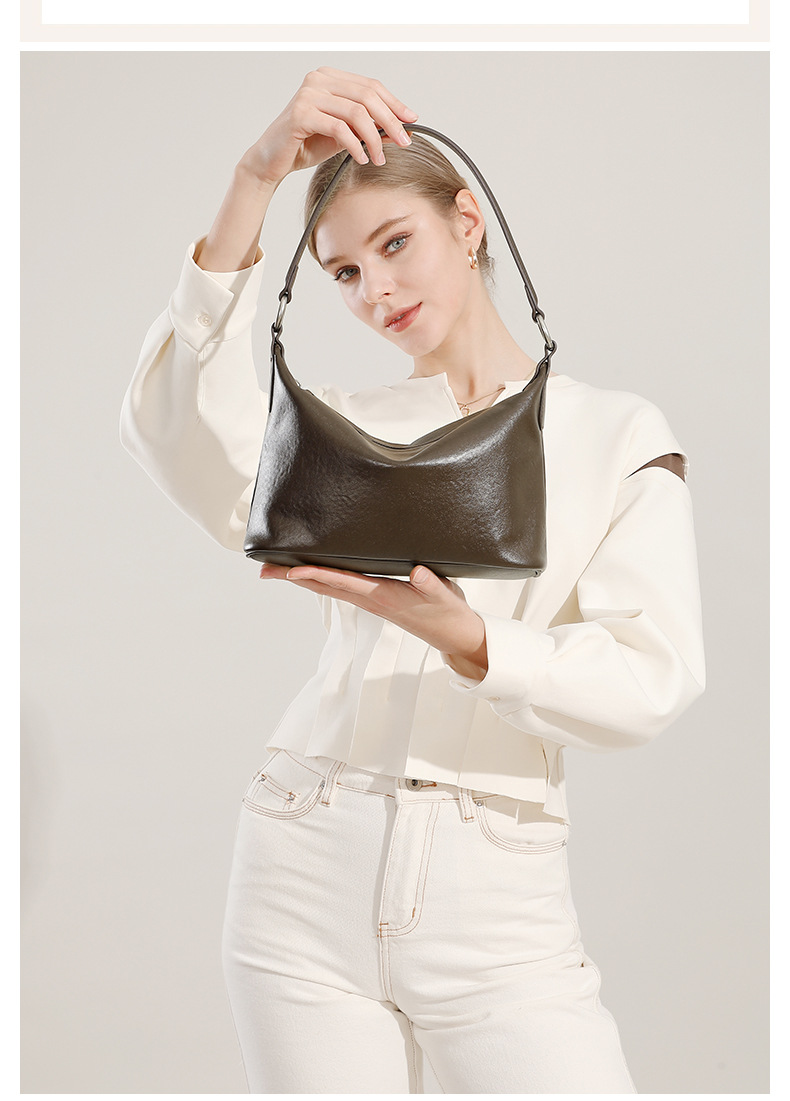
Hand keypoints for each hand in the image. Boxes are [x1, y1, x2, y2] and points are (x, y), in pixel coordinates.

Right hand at [239, 67, 418, 188]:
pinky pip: (339, 128)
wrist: (272, 161)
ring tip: (379, 158)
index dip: (394, 103)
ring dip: (374, 138)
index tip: (411, 121)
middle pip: (367, 96)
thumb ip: (367, 128)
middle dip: (390, 120)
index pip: (371, 86)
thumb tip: (399, 129)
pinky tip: (361, 158)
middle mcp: (318, 80)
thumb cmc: (305, 145)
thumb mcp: (344, 135)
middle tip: (404, 142)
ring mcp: (308, 94)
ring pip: (356, 112)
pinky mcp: (301, 113)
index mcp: (330, 78)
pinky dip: (354, 145)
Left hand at [259, 561, 488, 679]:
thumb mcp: (445, 594)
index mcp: (381, 595)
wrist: (454, 635)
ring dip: (302, 580)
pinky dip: (321, 580)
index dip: (315, 574)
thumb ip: (431, 582)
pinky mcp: (375, 601)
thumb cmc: (448, 612)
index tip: (290, 570)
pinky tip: (314, 575)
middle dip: (293, 579)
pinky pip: (340, 589)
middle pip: (322, 587)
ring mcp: (370, 602)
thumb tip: (417, 571)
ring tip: (279, 570)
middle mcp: (370, 600)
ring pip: (328, 589)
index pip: (341, 582)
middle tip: (264, 571)